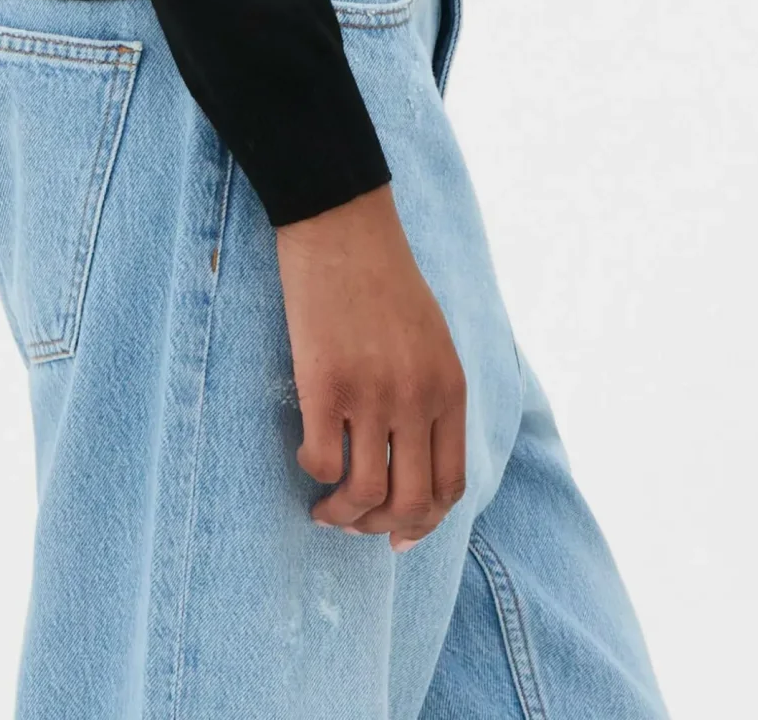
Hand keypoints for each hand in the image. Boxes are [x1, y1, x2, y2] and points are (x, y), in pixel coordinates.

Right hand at [275, 180, 466, 550]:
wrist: (342, 224)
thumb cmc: (383, 276)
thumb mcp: (432, 338)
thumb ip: (431, 395)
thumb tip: (414, 457)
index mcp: (449, 388)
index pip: (450, 485)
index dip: (424, 524)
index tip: (397, 533)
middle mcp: (417, 399)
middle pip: (411, 503)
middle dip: (381, 529)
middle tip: (355, 523)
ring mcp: (372, 394)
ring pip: (364, 494)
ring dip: (342, 514)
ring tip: (326, 507)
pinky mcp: (325, 385)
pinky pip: (321, 461)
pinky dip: (313, 473)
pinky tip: (307, 453)